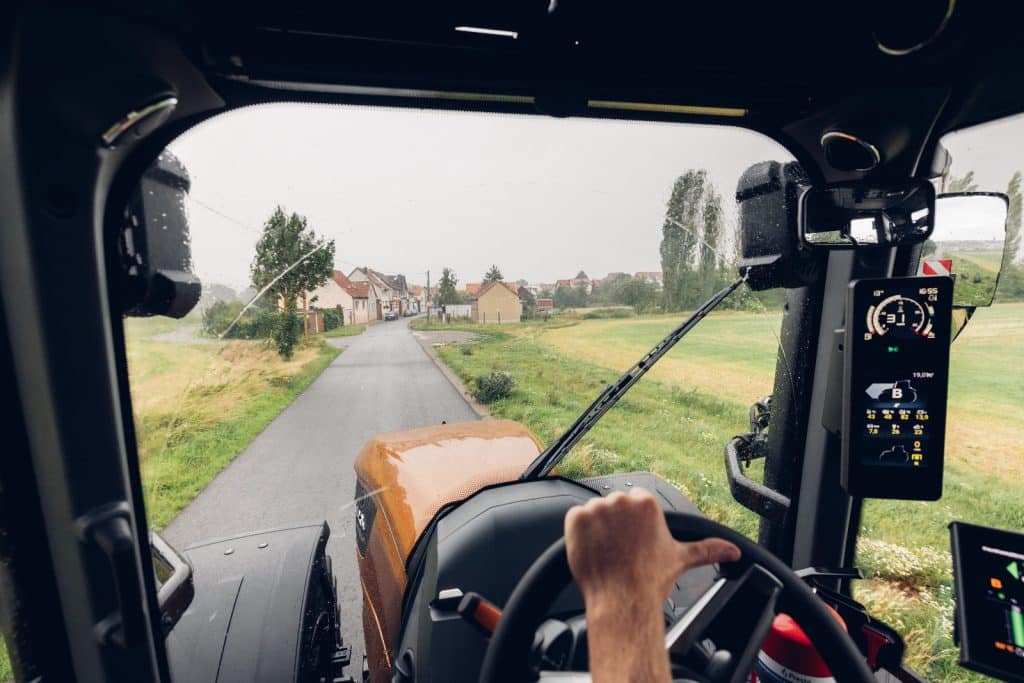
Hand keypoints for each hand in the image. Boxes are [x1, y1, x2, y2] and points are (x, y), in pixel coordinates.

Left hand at [565, 488, 739, 607]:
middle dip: (615, 525)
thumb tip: (732, 551)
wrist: (622, 601)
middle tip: (621, 550)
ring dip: (597, 529)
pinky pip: (575, 520)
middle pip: (614, 507)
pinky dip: (580, 534)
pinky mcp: (575, 520)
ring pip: (594, 513)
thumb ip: (707, 548)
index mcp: (645, 502)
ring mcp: (595, 509)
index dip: (633, 524)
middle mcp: (620, 501)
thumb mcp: (680, 558)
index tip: (634, 540)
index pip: (634, 502)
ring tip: (608, 552)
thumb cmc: (649, 580)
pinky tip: (593, 550)